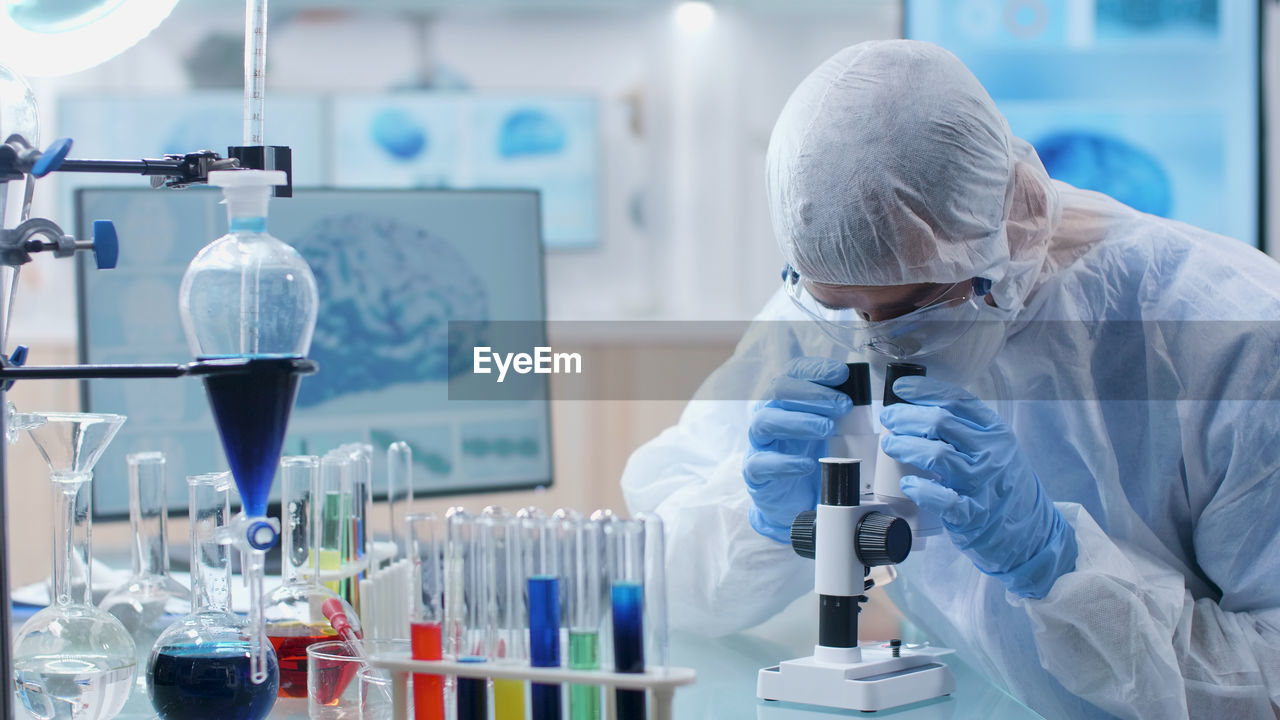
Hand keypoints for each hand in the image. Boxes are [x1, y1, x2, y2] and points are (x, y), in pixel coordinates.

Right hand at [743, 357, 851, 542]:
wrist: (795, 500)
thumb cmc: (812, 457)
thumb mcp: (829, 431)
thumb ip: (838, 413)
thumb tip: (863, 397)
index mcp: (787, 401)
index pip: (794, 373)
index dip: (815, 369)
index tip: (841, 373)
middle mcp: (769, 415)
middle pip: (778, 391)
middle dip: (813, 393)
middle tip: (842, 405)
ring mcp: (759, 443)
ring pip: (765, 421)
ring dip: (799, 421)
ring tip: (827, 428)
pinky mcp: (755, 472)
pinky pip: (762, 463)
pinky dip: (785, 463)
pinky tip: (808, 464)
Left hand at [879, 376, 1076, 597]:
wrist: (1030, 529)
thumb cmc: (1001, 484)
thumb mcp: (993, 449)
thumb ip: (964, 431)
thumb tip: (916, 413)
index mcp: (995, 432)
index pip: (958, 401)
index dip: (925, 392)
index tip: (901, 389)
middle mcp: (991, 454)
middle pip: (940, 423)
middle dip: (906, 417)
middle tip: (889, 419)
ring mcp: (982, 484)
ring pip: (937, 455)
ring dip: (906, 446)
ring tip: (891, 445)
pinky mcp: (972, 515)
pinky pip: (942, 499)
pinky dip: (920, 489)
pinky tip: (908, 483)